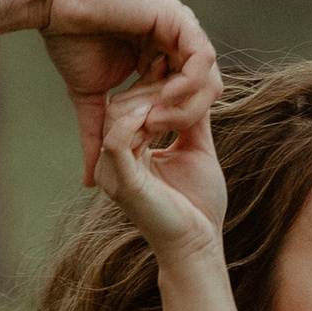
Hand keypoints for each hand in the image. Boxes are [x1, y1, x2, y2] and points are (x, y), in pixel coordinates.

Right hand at [33, 0, 219, 186]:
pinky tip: (166, 96)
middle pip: (206, 92)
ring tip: (160, 118)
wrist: (57, 3)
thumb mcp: (90, 101)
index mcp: (162, 57)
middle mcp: (177, 40)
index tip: (147, 137)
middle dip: (185, 119)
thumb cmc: (69, 42)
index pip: (189, 100)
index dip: (173, 125)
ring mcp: (180, 27)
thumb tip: (89, 181)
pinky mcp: (177, 18)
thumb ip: (98, 136)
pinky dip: (189, 83)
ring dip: (188, 106)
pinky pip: (202, 58)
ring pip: (210, 77)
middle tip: (156, 131)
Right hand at [95, 77, 225, 261]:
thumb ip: (191, 118)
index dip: (149, 83)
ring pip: (115, 116)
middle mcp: (112, 164)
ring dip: (147, 100)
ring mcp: (114, 174)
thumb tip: (196, 83)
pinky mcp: (124, 184)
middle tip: (175, 76)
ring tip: (173, 96)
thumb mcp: (196, 148)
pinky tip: (157, 113)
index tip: (171, 65)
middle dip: (150, 87)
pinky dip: (135, 121)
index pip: (127, 105)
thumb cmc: (198, 205)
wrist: (199, 245)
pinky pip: (116, 140)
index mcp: (127, 154)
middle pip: (117, 105)